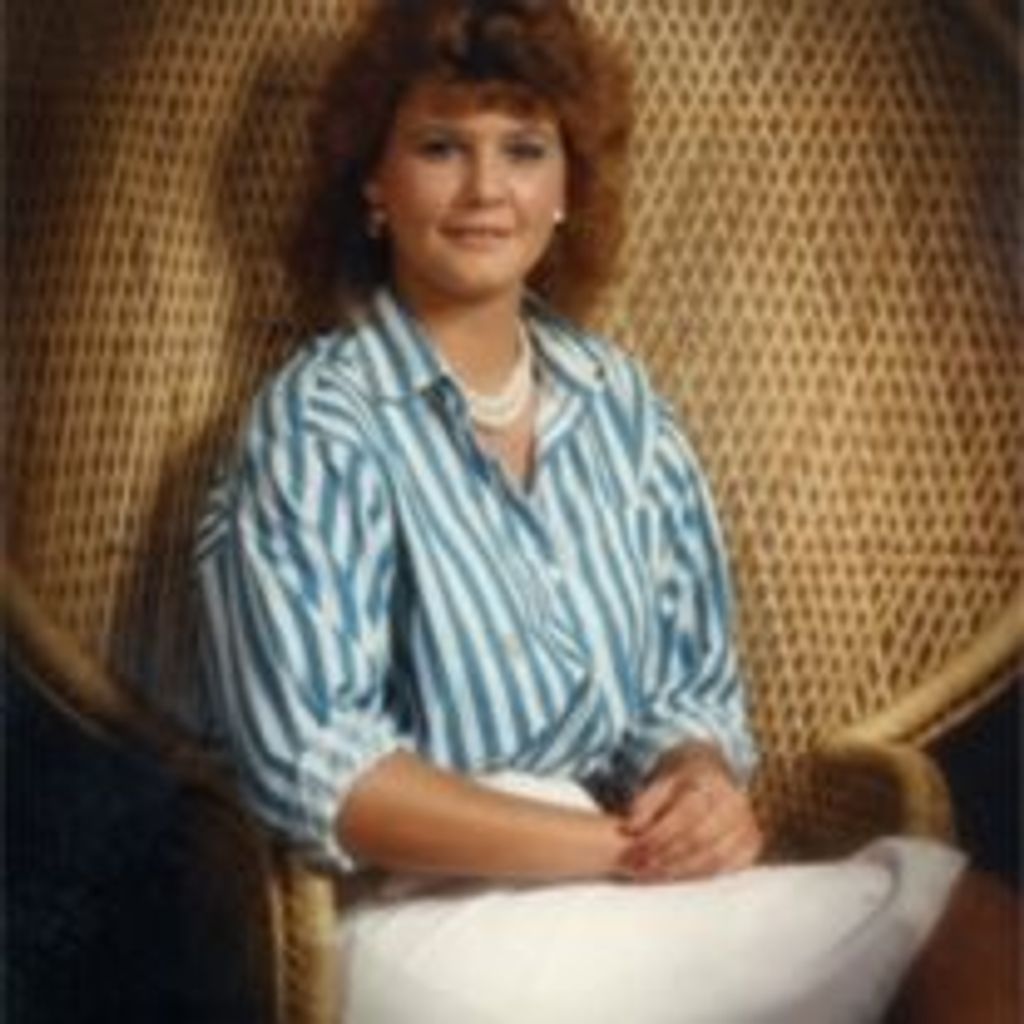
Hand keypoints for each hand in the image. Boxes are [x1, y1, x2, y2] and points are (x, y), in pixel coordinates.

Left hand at [618, 743, 762, 882]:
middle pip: (698, 839)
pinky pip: (727, 866)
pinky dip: (700, 874)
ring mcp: (747, 824)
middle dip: (665, 857)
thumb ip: (646, 802)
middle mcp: (734, 802)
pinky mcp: (752, 843)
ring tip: (652, 874)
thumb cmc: (684, 781)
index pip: (684, 815)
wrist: (715, 776)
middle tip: (638, 868)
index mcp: (711, 782)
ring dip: (679, 870)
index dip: (658, 836)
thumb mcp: (662, 781)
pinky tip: (677, 876)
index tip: (634, 850)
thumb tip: (631, 827)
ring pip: (713, 857)